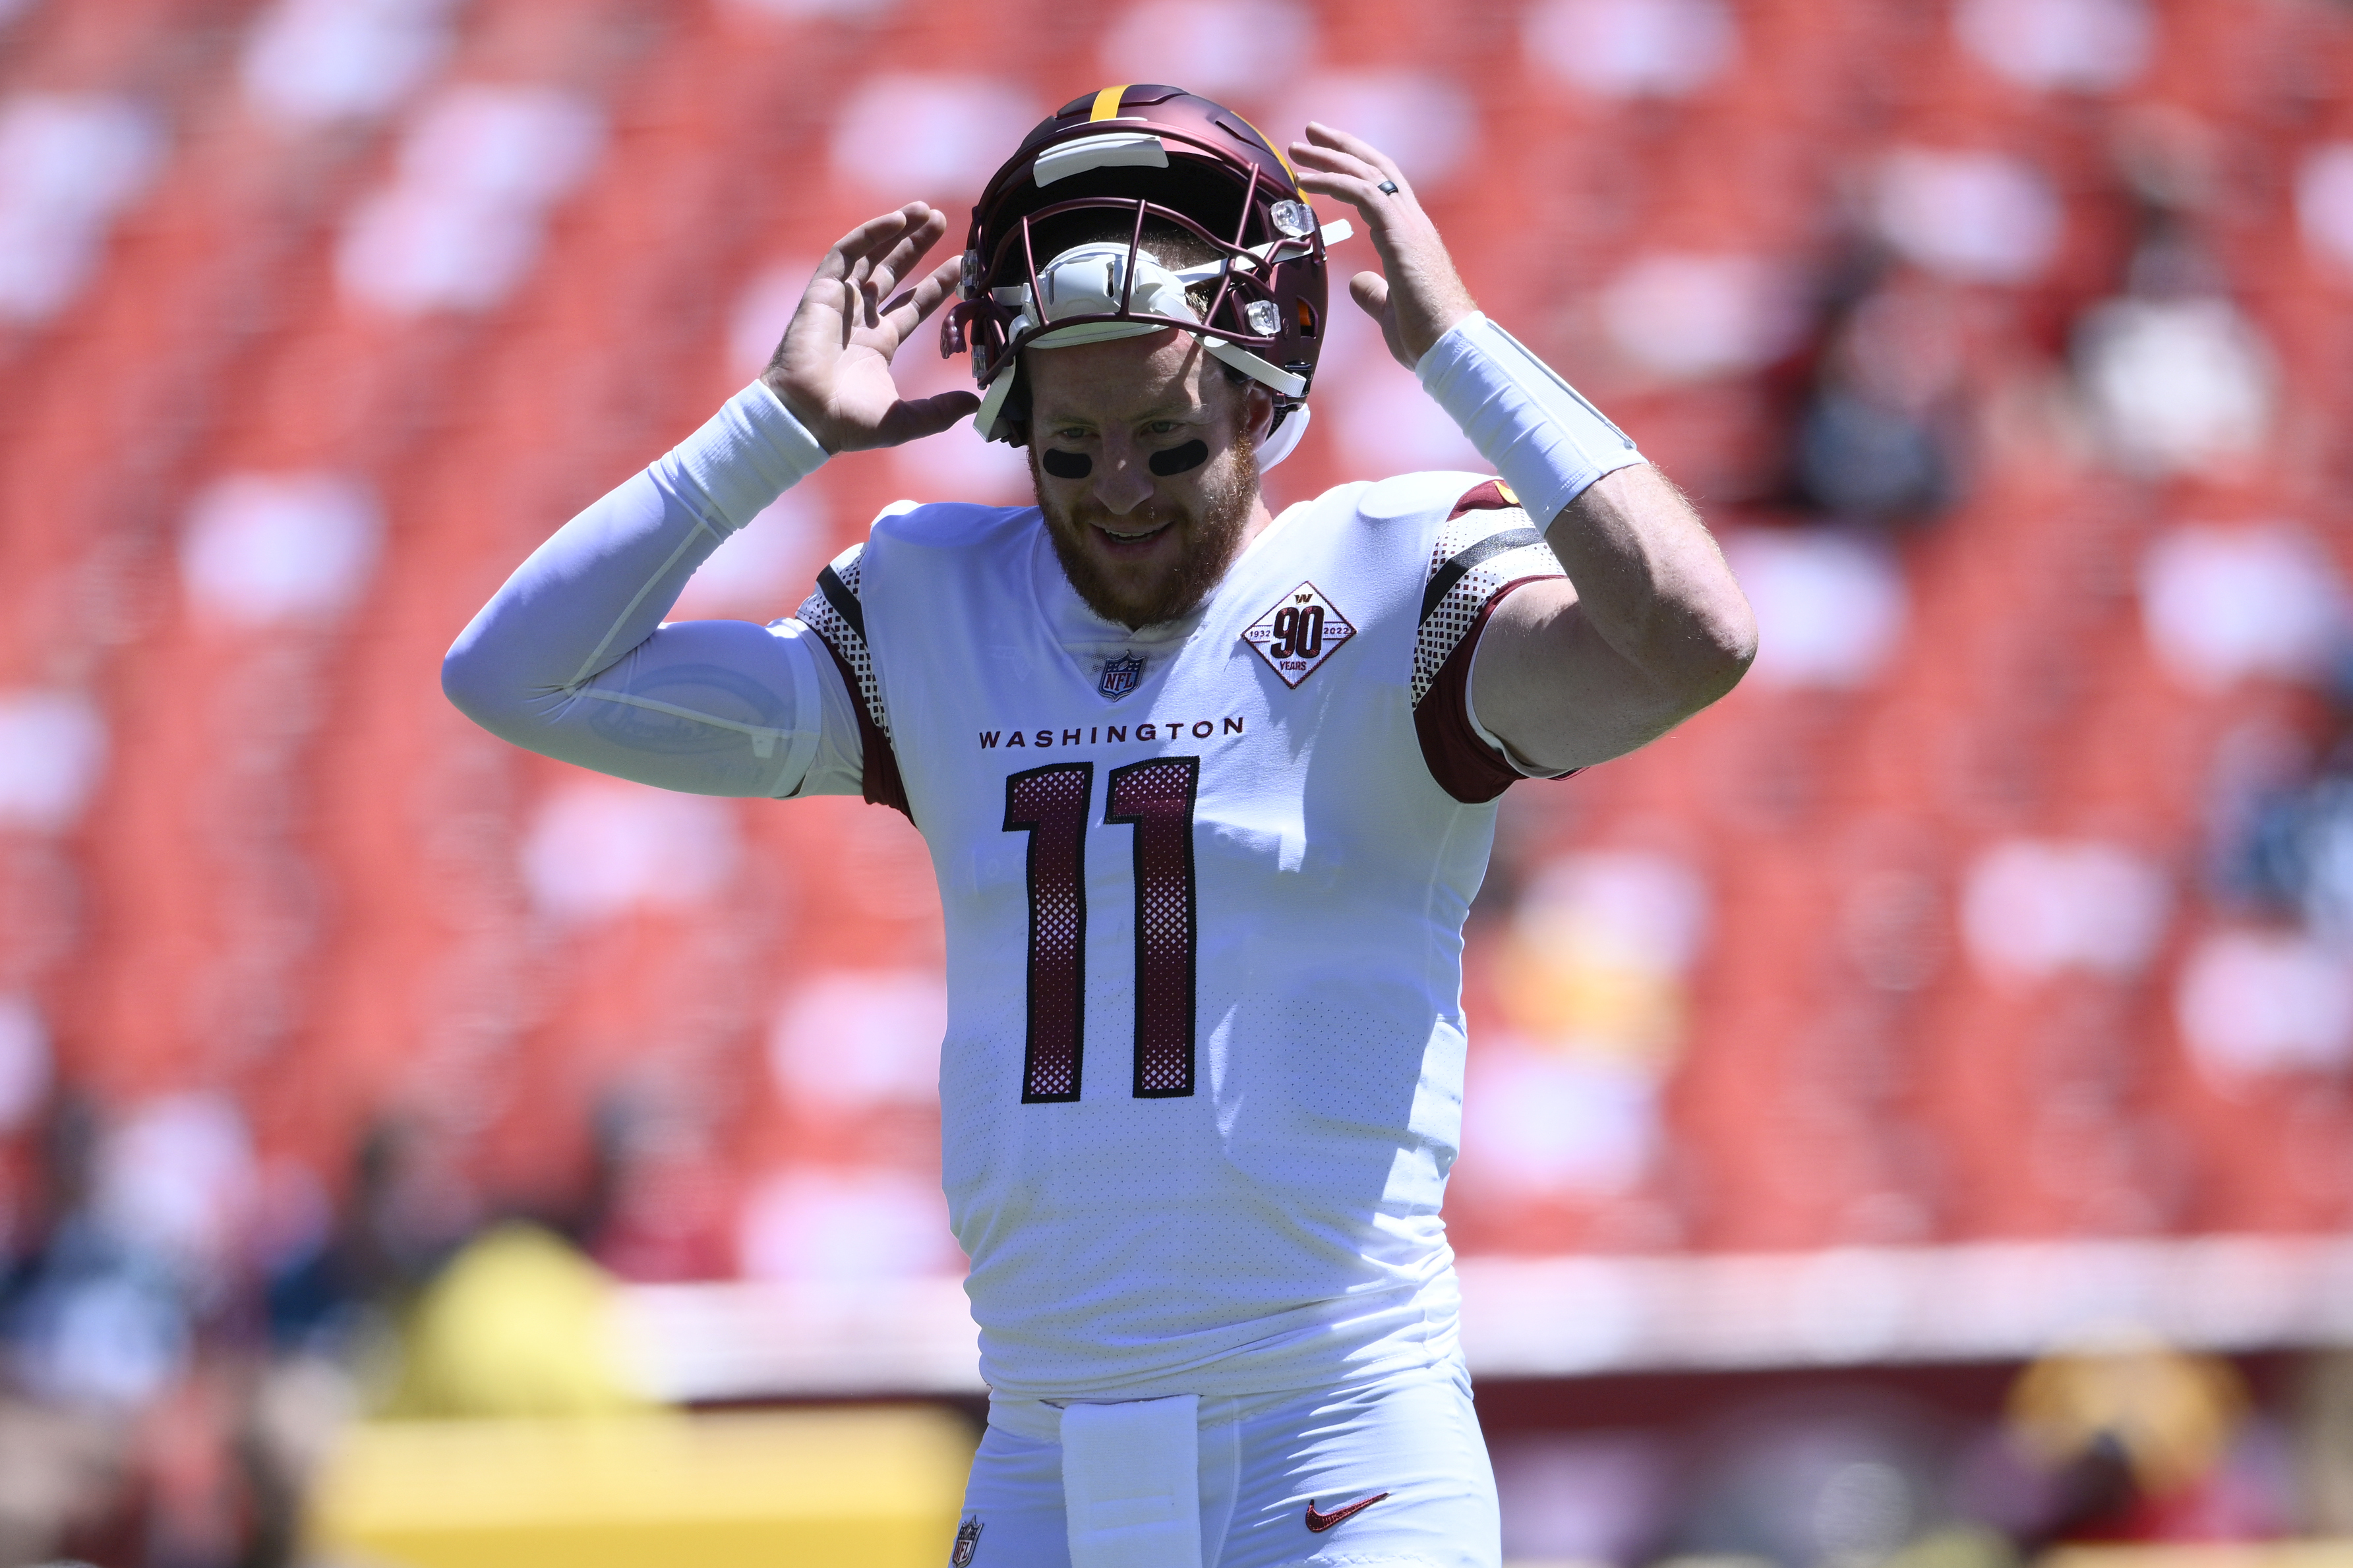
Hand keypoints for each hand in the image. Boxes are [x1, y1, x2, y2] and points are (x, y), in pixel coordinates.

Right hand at [762, 203, 979, 453]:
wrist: (804, 418)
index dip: (937, 284)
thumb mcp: (903, 420)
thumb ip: (940, 411)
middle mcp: (861, 318)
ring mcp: (840, 303)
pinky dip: (870, 234)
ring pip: (871, 256)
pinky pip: (845, 253)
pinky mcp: (821, 292)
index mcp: (880, 343)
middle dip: (917, 246)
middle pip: (894, 272)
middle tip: (941, 220)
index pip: (914, 305)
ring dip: (896, 232)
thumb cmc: (846, 423)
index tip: (960, 265)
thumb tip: (975, 404)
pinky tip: (896, 220)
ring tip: (924, 210)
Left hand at [1289, 124, 1478, 370]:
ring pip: (1368, 173)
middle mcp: (1413, 222)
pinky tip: (1304, 181)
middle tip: (1310, 132)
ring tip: (1298, 148)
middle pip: (1376, 168)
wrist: (1450, 346)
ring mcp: (1410, 224)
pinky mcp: (1401, 233)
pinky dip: (1331, 181)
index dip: (1355, 168)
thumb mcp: (1390, 310)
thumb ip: (1374, 292)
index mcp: (1412, 237)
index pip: (1384, 188)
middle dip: (1342, 148)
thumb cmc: (1426, 336)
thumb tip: (1358, 283)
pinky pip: (1362, 192)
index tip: (1325, 159)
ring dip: (1330, 157)